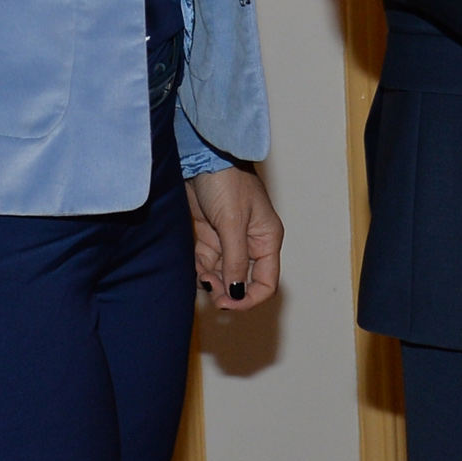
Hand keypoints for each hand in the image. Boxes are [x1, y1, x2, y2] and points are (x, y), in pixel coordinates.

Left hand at [187, 167, 283, 310]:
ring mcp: (231, 240)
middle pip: (244, 283)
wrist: (202, 157)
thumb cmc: (226, 181)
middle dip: (227, 291)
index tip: (228, 303)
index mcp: (266, 240)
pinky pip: (208, 263)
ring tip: (200, 275)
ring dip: (212, 281)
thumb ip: (236, 260)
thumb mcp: (232, 223)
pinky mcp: (212, 236)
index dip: (249, 298)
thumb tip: (237, 293)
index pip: (266, 282)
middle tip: (208, 288)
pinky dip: (200, 269)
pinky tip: (194, 266)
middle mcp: (251, 243)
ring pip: (224, 276)